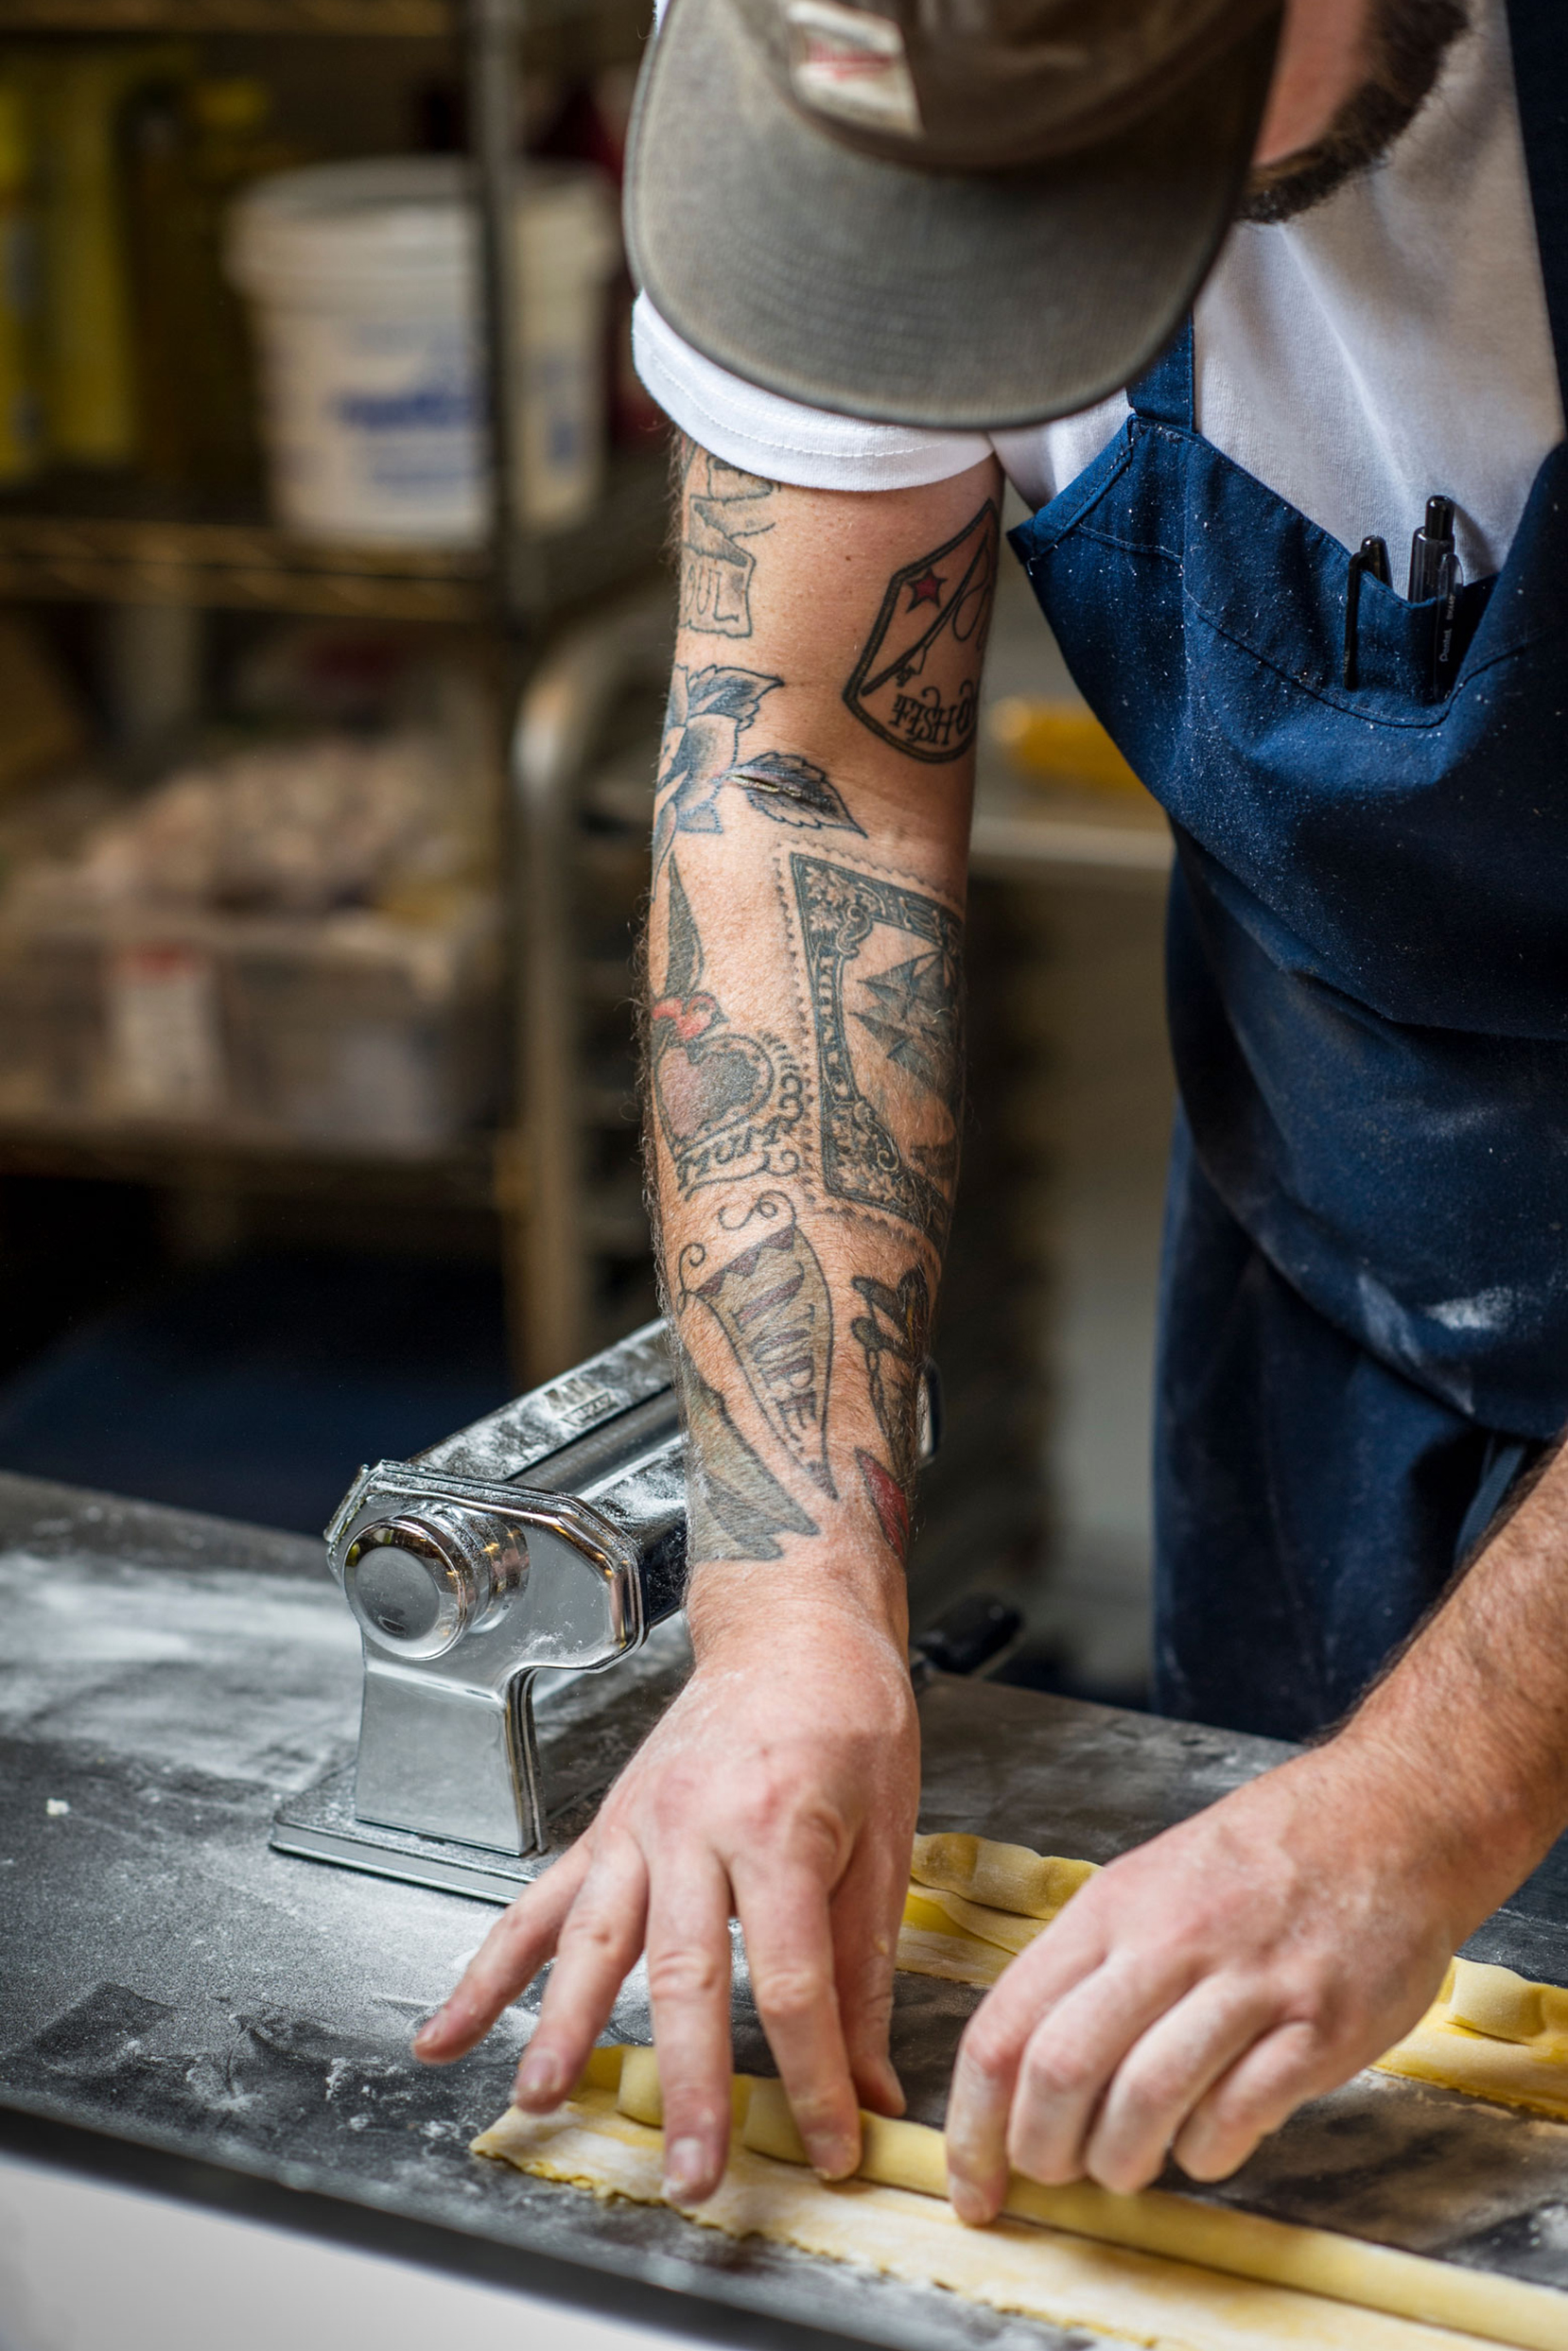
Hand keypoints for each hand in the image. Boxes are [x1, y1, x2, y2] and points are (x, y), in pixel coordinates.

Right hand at [414, 1577, 918, 2204]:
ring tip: (539, 2103)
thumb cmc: (848, 1717)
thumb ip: (866, 1968)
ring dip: (562, 2030)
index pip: (793, 1980)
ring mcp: (636, 1827)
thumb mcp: (887, 1835)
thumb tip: (873, 2086)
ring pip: (591, 1941)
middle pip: (685, 1975)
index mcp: (779, 1826)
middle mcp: (694, 1826)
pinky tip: (446, 2034)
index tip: (832, 2148)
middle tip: (690, 2174)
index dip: (814, 2077)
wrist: (792, 1627)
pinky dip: (487, 1974)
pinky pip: (536, 1907)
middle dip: (687, 2086)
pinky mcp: (605, 1832)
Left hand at [945, 1735, 1469, 2214]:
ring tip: (1126, 2167)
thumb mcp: (1152, 1882)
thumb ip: (1096, 1968)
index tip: (971, 2182)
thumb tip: (1032, 2078)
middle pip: (1062, 2069)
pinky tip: (1206, 2142)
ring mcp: (1248, 1983)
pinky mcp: (1320, 2026)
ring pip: (1145, 2102)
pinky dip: (1207, 2152)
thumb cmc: (1263, 1857)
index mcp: (1112, 1906)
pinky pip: (1238, 2116)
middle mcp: (1170, 1940)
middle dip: (1041, 2150)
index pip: (1006, 2024)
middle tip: (1053, 2173)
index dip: (972, 2121)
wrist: (1392, 1818)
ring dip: (1122, 2162)